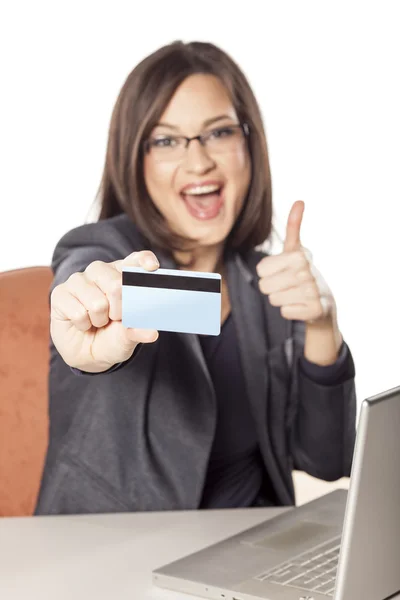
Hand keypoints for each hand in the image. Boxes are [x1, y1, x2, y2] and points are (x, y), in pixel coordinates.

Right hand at [50, 250, 159, 371]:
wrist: (86, 354)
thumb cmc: (111, 339)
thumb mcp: (128, 338)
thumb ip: (137, 331)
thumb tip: (151, 333)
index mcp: (122, 274)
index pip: (136, 260)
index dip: (144, 261)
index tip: (152, 268)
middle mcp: (101, 271)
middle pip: (116, 284)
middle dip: (120, 310)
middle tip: (114, 318)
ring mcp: (79, 280)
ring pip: (98, 302)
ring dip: (99, 320)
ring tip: (97, 321)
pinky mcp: (61, 293)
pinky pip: (79, 312)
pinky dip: (83, 325)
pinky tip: (82, 323)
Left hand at [256, 201, 333, 322]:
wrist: (324, 302)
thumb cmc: (303, 273)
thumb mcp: (296, 249)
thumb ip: (294, 227)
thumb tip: (300, 201)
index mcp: (299, 256)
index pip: (261, 270)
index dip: (268, 273)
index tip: (283, 271)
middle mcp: (308, 272)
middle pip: (265, 286)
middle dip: (273, 288)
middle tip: (288, 285)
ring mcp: (313, 292)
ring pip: (274, 300)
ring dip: (281, 299)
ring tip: (295, 295)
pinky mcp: (316, 310)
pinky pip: (285, 312)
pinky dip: (290, 311)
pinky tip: (302, 306)